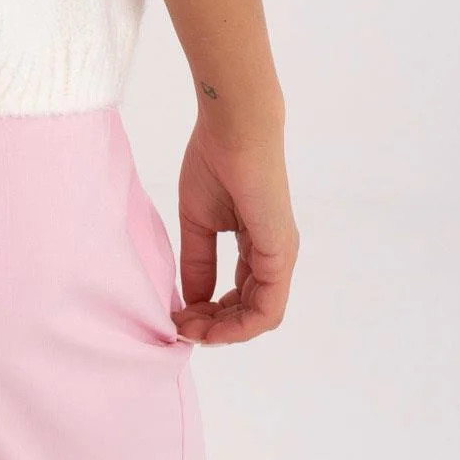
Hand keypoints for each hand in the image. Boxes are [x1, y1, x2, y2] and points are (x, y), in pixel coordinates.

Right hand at [172, 116, 299, 343]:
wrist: (233, 129)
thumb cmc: (215, 162)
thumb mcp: (198, 220)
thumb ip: (198, 261)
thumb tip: (191, 300)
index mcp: (257, 245)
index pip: (240, 294)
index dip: (210, 312)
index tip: (178, 314)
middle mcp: (274, 256)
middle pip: (249, 310)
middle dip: (214, 325)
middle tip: (180, 326)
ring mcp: (280, 257)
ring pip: (260, 316)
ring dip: (224, 330)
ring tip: (190, 328)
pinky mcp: (280, 255)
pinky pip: (267, 309)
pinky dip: (239, 325)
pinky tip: (211, 326)